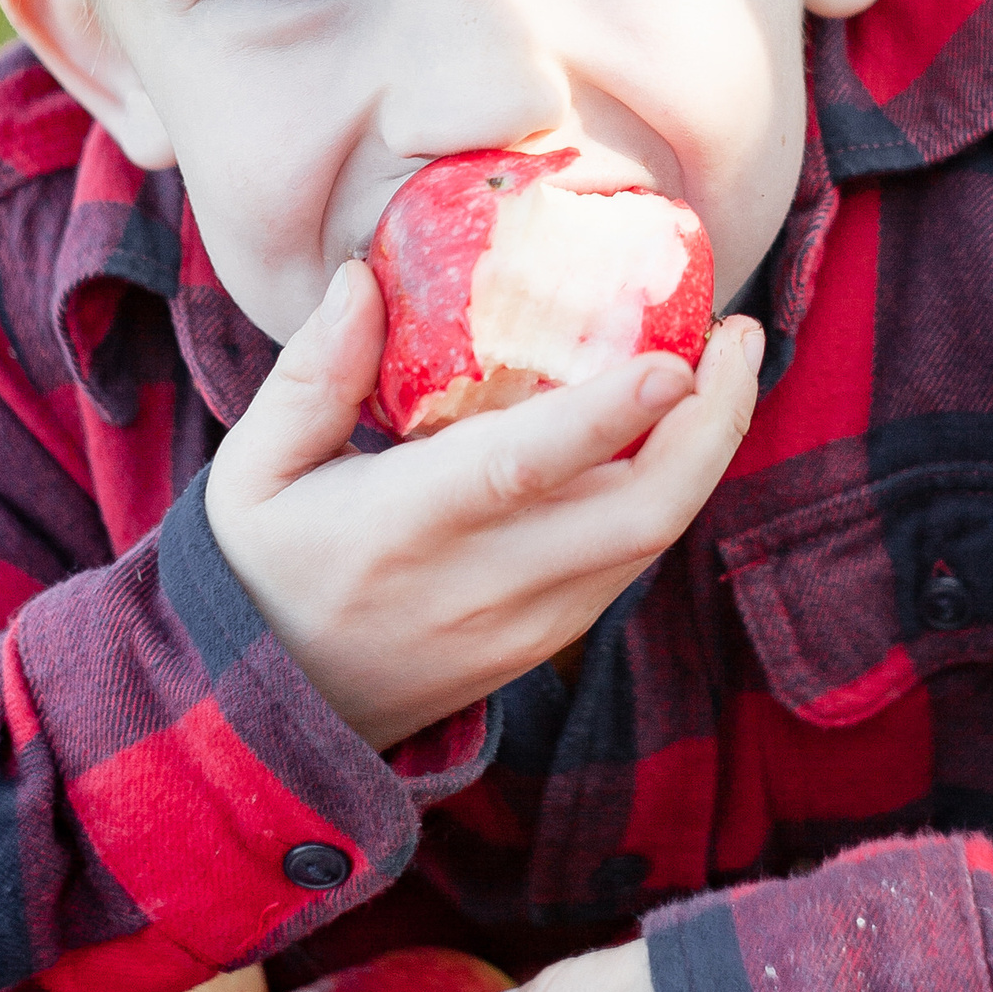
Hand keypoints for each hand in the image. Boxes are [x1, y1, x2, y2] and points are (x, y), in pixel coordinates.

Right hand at [206, 258, 763, 753]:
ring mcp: (526, 624)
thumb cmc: (259, 570)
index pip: (520, 471)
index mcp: (399, 531)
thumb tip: (362, 275)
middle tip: (742, 335)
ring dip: (706, 449)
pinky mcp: (549, 642)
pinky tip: (678, 425)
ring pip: (652, 539)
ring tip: (727, 363)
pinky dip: (671, 487)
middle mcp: (480, 585)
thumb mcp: (250, 472)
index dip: (607, 416)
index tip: (675, 358)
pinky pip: (632, 558)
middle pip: (638, 515)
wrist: (269, 716)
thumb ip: (311, 375)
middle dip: (712, 422)